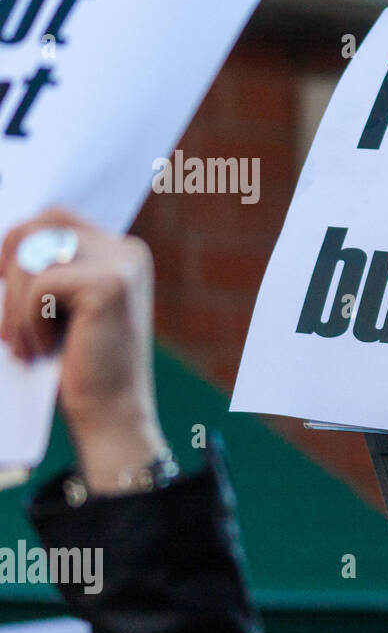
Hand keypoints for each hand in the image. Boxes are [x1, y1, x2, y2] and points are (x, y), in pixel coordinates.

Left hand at [0, 209, 164, 492]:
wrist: (111, 413)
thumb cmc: (80, 363)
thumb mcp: (61, 306)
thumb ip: (47, 267)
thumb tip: (1, 246)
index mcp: (123, 251)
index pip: (55, 219)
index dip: (17, 244)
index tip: (2, 282)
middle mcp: (129, 251)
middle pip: (42, 225)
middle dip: (10, 264)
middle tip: (6, 312)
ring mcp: (124, 265)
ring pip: (35, 256)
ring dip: (14, 304)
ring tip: (24, 342)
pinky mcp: (110, 285)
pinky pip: (40, 284)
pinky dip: (28, 320)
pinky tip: (44, 348)